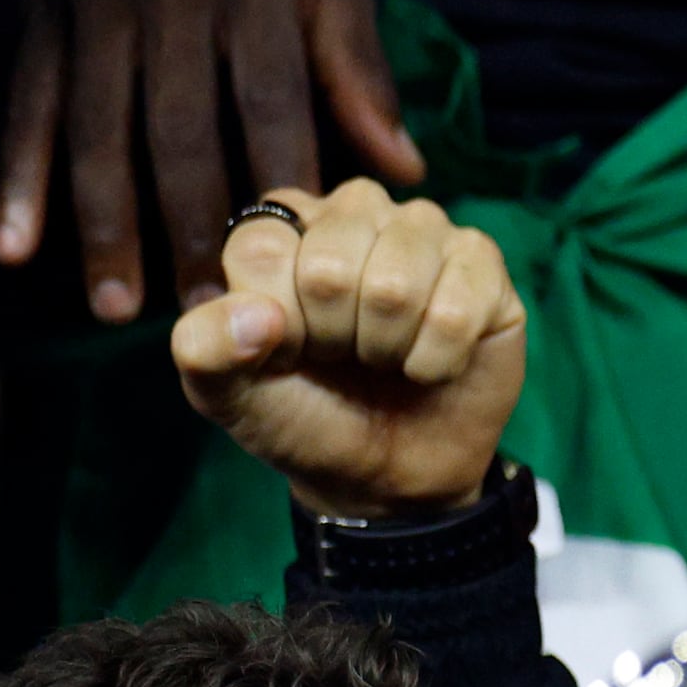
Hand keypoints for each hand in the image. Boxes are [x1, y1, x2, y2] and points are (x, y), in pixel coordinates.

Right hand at [0, 0, 420, 326]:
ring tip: (118, 310)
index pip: (273, 101)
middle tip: (213, 318)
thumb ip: (359, 60)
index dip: (283, 183)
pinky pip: (24, 105)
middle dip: (194, 228)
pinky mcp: (41, 16)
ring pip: (97, 131)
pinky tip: (11, 246)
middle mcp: (170, 0)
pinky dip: (15, 176)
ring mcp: (96, 11)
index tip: (303, 266)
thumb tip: (405, 167)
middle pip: (180, 131)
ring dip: (104, 225)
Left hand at [172, 182, 525, 519]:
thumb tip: (258, 315)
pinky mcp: (482, 265)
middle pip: (331, 267)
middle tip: (343, 358)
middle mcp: (352, 212)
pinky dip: (438, 359)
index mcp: (282, 225)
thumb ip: (204, 349)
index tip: (286, 353)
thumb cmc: (302, 417)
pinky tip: (431, 365)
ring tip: (385, 359)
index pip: (261, 251)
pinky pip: (458, 308)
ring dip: (388, 349)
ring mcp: (423, 232)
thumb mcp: (226, 395)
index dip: (276, 324)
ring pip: (398, 285)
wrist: (385, 475)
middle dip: (335, 338)